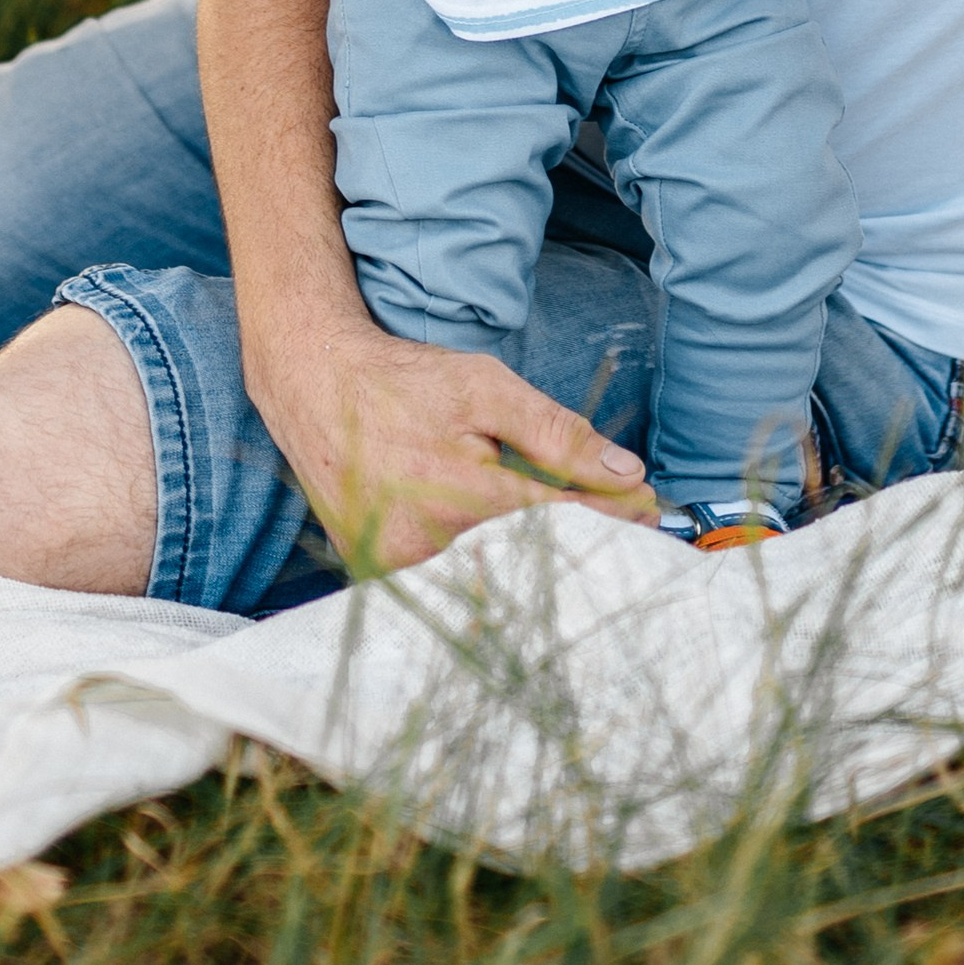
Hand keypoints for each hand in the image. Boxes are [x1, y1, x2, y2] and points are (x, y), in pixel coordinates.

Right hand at [251, 318, 653, 575]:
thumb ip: (557, 433)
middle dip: (577, 550)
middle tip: (618, 537)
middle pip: (529, 566)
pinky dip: (475, 568)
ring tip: (555, 539)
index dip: (614, 521)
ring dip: (526, 563)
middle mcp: (431, 545)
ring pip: (485, 580)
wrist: (312, 382)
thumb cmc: (404, 380)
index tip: (651, 517)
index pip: (566, 523)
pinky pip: (440, 584)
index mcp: (468, 497)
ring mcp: (397, 567)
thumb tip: (625, 473)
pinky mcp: (374, 573)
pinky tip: (493, 548)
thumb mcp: (486, 388)